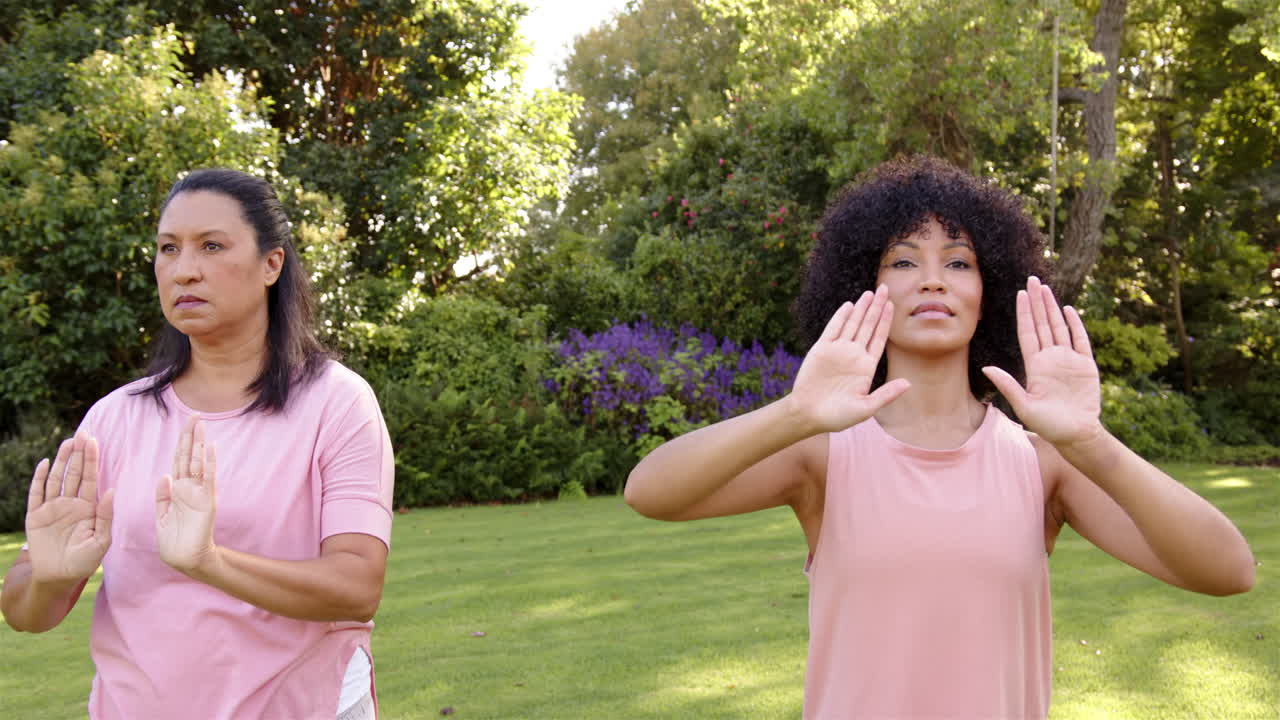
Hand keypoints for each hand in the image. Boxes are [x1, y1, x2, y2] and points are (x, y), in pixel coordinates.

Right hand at [24, 431, 114, 584]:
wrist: (59, 577)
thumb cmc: (84, 561)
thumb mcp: (101, 540)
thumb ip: (106, 516)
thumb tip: (111, 491)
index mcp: (88, 507)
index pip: (91, 478)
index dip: (92, 460)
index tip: (94, 441)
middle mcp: (71, 503)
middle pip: (75, 473)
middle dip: (78, 454)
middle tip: (82, 433)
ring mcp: (52, 508)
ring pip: (57, 479)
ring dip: (62, 461)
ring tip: (68, 442)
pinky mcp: (35, 516)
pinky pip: (36, 494)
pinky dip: (39, 479)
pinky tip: (44, 463)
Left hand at [155, 417, 217, 574]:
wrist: (183, 558)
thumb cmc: (172, 540)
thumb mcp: (161, 515)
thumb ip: (162, 495)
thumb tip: (164, 474)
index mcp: (177, 489)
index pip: (179, 460)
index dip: (181, 442)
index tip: (185, 424)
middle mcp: (190, 487)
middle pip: (189, 456)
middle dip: (191, 436)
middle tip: (195, 414)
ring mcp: (199, 492)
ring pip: (198, 462)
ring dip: (200, 443)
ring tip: (202, 424)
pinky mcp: (207, 501)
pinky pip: (207, 478)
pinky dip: (208, 463)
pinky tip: (210, 448)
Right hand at [789, 284, 910, 432]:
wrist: (809, 414)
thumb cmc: (838, 416)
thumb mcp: (865, 408)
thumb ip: (886, 395)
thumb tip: (909, 384)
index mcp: (866, 367)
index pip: (879, 338)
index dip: (886, 322)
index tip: (893, 306)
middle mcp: (853, 355)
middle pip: (868, 326)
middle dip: (877, 307)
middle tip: (885, 288)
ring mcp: (837, 351)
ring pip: (852, 324)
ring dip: (861, 308)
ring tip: (870, 292)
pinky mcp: (821, 349)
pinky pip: (833, 329)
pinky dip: (841, 317)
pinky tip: (850, 305)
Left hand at [982, 276, 1102, 446]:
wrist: (1076, 435)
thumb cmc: (1048, 425)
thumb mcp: (1024, 406)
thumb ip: (1007, 385)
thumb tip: (986, 368)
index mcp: (1035, 366)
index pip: (1027, 333)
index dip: (1024, 314)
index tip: (1019, 294)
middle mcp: (1050, 359)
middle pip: (1042, 324)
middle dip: (1037, 302)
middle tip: (1032, 279)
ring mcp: (1068, 360)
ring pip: (1059, 327)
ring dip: (1053, 308)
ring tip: (1046, 288)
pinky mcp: (1086, 365)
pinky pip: (1080, 340)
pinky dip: (1075, 325)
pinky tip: (1068, 309)